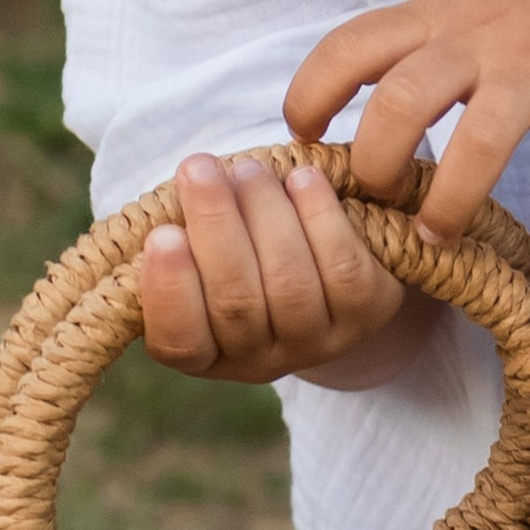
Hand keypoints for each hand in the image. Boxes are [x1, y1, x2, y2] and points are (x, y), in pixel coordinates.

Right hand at [139, 153, 420, 385]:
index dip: (170, 292)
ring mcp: (317, 342)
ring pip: (290, 283)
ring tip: (249, 169)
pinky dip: (321, 218)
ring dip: (266, 214)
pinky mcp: (367, 313)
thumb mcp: (200, 249)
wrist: (323, 258)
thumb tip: (174, 199)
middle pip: (237, 303)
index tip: (162, 233)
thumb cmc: (241, 245)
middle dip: (215, 226)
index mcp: (204, 353)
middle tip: (198, 168)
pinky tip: (303, 179)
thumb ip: (181, 236)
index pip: (180, 342)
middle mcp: (260, 361)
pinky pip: (344, 268)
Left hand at [285, 0, 529, 280]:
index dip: (310, 95)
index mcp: (440, 14)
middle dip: (376, 167)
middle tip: (382, 202)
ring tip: (438, 239)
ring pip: (477, 142)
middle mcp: (479, 38)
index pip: (348, 48)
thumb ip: (424, 40)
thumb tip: (371, 103)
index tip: (305, 138)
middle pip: (399, 104)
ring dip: (450, 204)